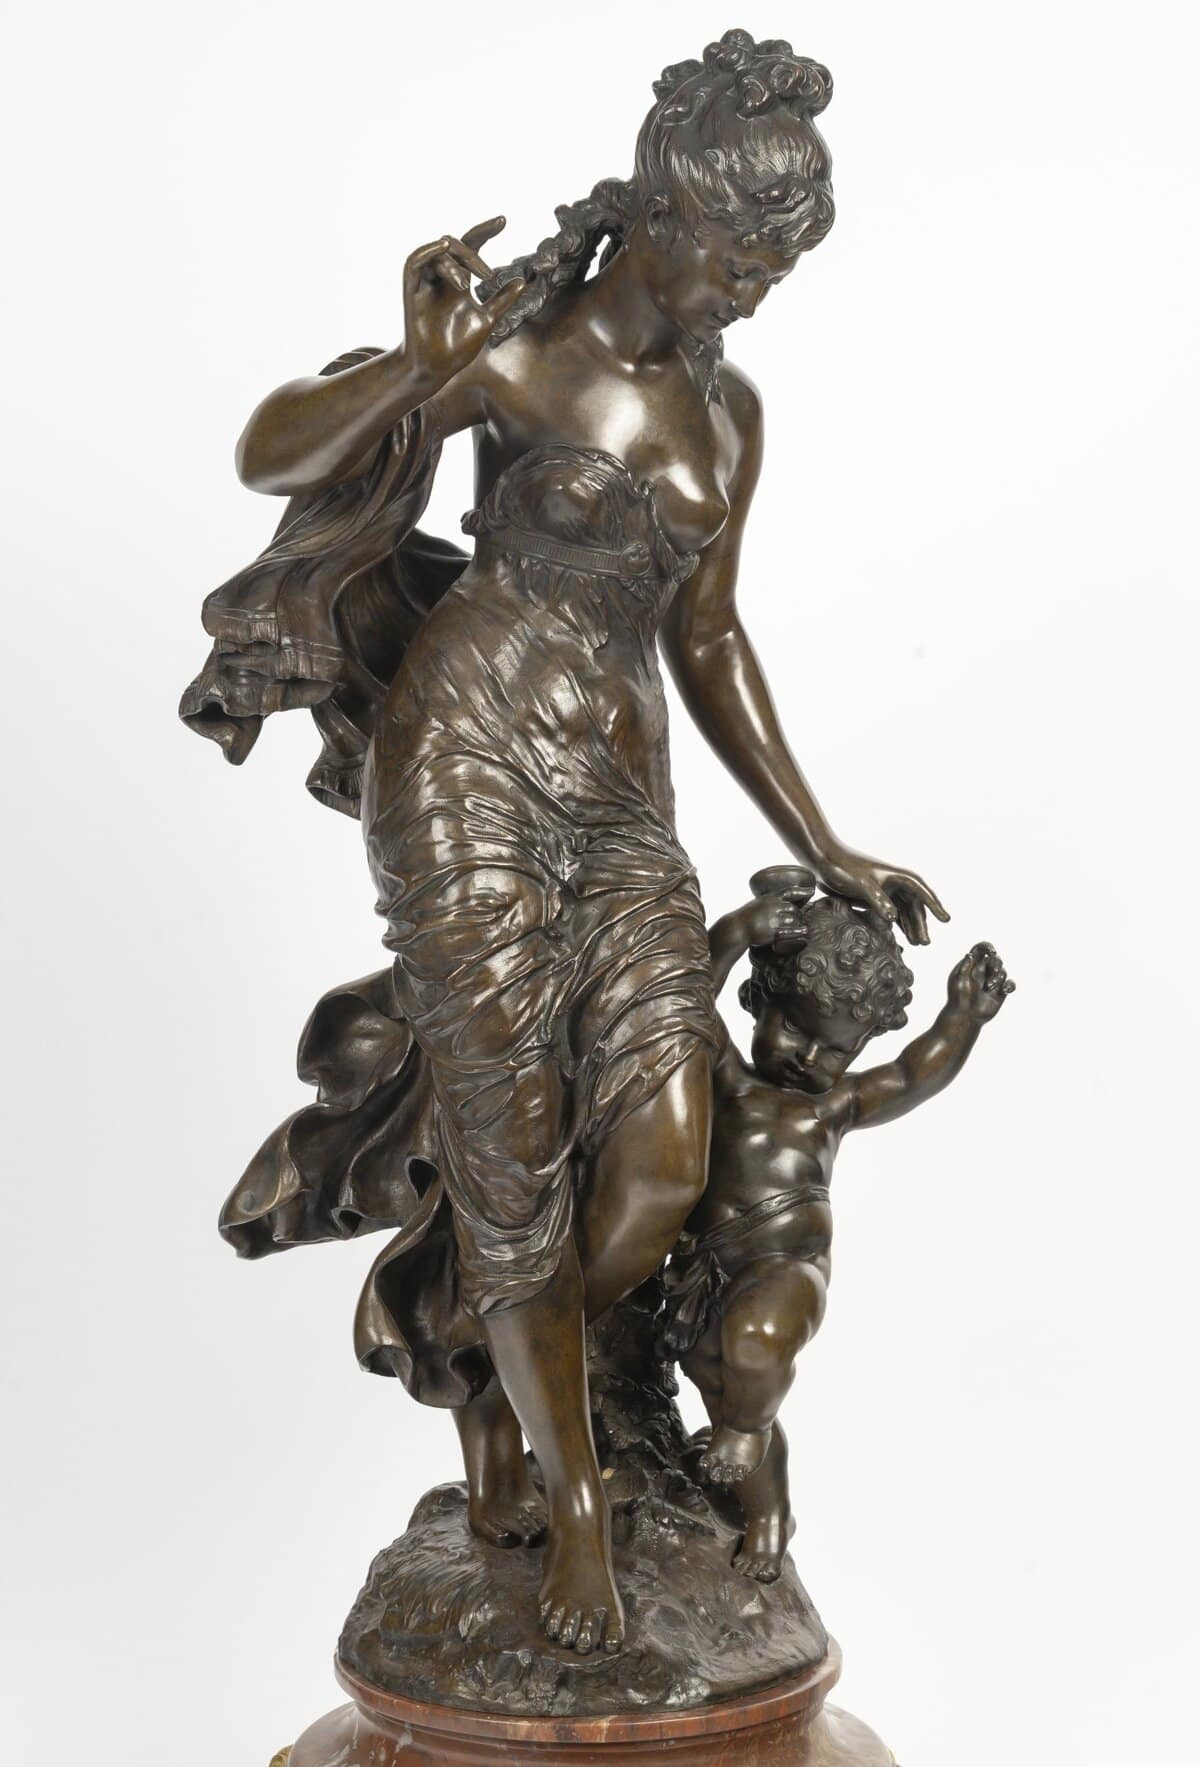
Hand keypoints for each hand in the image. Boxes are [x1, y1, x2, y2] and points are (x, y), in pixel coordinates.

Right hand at [401, 218, 525, 391]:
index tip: (503, 221)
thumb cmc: (457, 347)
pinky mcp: (412, 292)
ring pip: (438, 253)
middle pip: (455, 247)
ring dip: (455, 262)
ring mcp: (426, 284)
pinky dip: (428, 251)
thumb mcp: (487, 320)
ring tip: (466, 284)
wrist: (437, 369)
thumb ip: (502, 300)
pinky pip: (415, 262)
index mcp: (459, 282)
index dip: (485, 232)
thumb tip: (522, 281)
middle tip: (487, 275)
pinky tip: (443, 247)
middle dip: (472, 254)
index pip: (471, 247)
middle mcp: (442, 279)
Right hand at [735, 890, 808, 950]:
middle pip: (793, 909)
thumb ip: (771, 902)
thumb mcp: (758, 903)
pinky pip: (790, 932)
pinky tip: (803, 932)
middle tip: (801, 918)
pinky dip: (798, 932)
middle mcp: (772, 907)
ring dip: (799, 923)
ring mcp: (773, 920)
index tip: (812, 890)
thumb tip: (783, 902)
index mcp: (769, 898)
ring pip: (793, 920)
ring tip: (803, 926)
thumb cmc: (747, 916)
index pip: (789, 892)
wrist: (737, 928)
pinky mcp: (772, 933)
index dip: (802, 891)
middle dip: (798, 913)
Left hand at [815, 845, 948, 944]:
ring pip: (903, 911)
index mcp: (897, 876)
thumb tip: (894, 919)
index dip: (935, 906)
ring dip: (910, 926)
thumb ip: (878, 900)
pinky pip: (890, 913)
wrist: (823, 860)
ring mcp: (884, 891)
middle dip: (921, 923)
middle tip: (925, 943)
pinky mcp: (872, 898)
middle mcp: (894, 883)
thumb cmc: (844, 867)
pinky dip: (896, 925)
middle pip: (913, 906)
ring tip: (917, 944)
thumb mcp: (863, 885)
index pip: (922, 892)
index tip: (946, 919)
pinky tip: (900, 937)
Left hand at [947, 943, 1014, 1020]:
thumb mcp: (957, 981)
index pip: (981, 950)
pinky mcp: (1000, 992)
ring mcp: (992, 981)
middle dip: (996, 962)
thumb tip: (969, 954)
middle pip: (995, 959)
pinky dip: (1010, 985)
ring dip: (998, 977)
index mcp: (971, 965)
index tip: (991, 952)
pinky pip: (1010, 984)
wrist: (964, 1016)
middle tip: (993, 970)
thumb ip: (964, 967)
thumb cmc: (958, 998)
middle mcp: (983, 971)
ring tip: (988, 987)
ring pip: (1003, 971)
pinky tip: (1005, 990)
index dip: (987, 947)